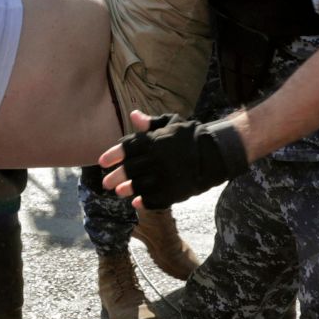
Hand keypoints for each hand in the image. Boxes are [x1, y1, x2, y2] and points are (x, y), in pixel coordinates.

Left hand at [98, 110, 248, 209]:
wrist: (216, 153)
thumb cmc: (191, 136)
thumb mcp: (172, 123)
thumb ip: (151, 123)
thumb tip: (133, 115)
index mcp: (154, 141)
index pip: (126, 149)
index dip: (112, 156)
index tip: (102, 162)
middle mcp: (156, 160)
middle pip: (129, 169)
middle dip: (116, 176)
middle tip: (106, 183)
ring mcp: (164, 177)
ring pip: (139, 186)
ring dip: (127, 189)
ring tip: (119, 192)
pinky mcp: (173, 192)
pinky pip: (155, 200)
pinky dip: (144, 202)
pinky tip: (137, 202)